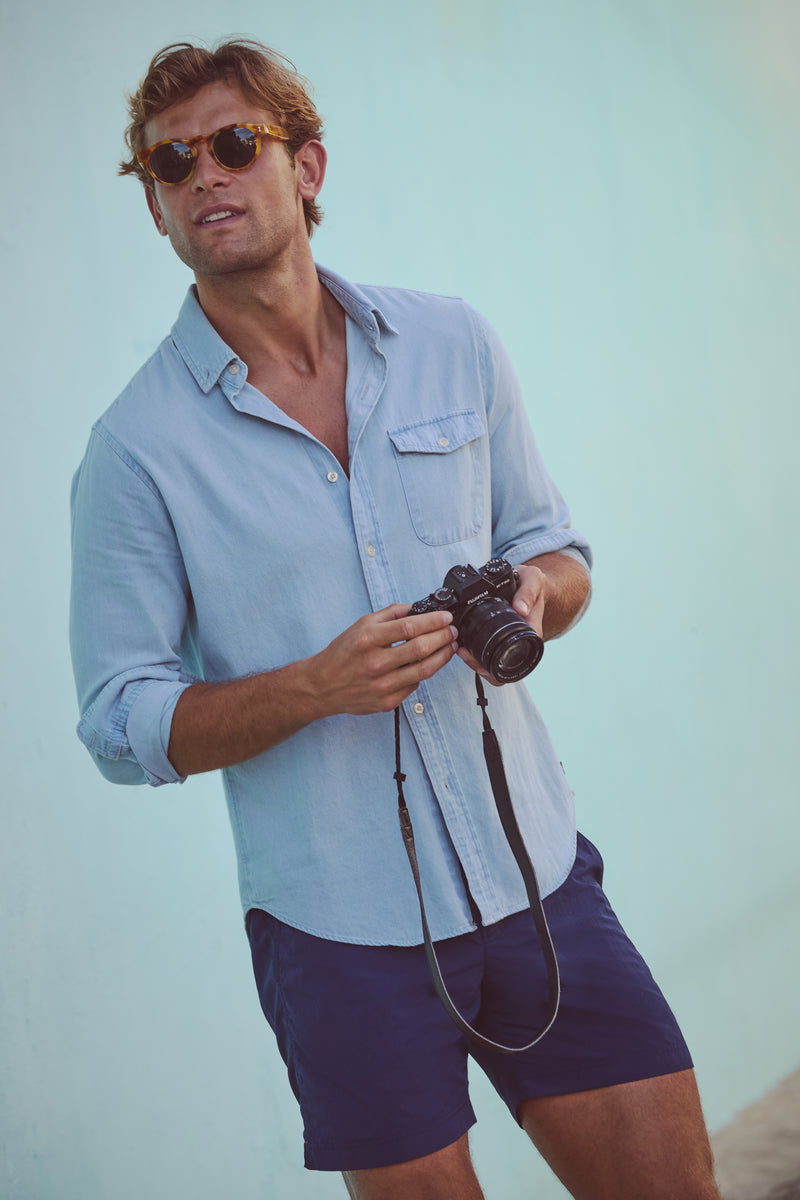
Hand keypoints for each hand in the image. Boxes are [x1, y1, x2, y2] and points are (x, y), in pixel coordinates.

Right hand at [312, 604, 457, 714]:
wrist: (322, 686)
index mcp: (368, 639)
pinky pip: (415, 685)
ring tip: (450, 646)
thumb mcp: (361, 625)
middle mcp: (375, 663)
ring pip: (424, 670)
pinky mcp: (387, 702)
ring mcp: (382, 685)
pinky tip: (428, 663)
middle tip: (452, 631)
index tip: (446, 617)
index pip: (410, 627)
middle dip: (443, 637)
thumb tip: (417, 608)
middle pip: (421, 648)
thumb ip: (390, 614)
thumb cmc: (342, 653)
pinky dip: (424, 672)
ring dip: (442, 656)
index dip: (433, 621)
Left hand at [456, 563, 546, 685]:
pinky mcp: (500, 637)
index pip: (517, 662)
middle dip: (481, 667)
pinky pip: (488, 653)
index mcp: (531, 634)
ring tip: (461, 649)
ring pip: (493, 665)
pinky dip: (476, 652)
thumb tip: (521, 609)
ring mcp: (510, 642)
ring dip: (476, 662)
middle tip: (464, 653)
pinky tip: (464, 642)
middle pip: (501, 670)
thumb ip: (527, 593)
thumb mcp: (533, 581)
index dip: (496, 667)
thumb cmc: (534, 584)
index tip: (477, 660)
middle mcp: (520, 643)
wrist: (532, 583)